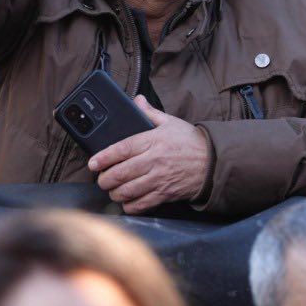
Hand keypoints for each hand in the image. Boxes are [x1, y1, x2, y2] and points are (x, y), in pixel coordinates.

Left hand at [87, 97, 212, 213]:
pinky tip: (127, 200)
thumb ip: (150, 113)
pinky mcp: (164, 194)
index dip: (104, 157)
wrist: (213, 162)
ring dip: (115, 192)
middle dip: (105, 179)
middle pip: (120, 173)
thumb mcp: (170, 123)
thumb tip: (136, 100)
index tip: (93, 163)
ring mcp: (159, 179)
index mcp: (153, 141)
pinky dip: (129, 206)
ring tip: (113, 189)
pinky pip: (140, 205)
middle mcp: (154, 161)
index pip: (122, 149)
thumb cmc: (190, 142)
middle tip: (102, 178)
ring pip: (127, 191)